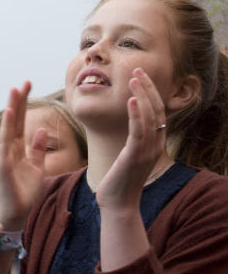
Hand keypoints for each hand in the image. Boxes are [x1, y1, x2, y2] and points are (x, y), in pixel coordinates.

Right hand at [0, 81, 45, 230]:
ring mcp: (4, 157)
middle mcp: (9, 150)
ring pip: (8, 128)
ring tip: (14, 91)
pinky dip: (7, 129)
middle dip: (18, 101)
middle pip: (13, 121)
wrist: (16, 214)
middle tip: (23, 82)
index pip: (21, 122)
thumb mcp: (37, 167)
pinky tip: (10, 115)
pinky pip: (4, 144)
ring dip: (11, 110)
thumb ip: (38, 149)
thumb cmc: (24, 192)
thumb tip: (42, 130)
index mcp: (18, 150)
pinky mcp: (2, 166)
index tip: (28, 86)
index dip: (24, 104)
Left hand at [95, 68, 168, 210]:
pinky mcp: (135, 156)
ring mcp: (147, 151)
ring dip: (142, 95)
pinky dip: (136, 114)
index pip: (156, 111)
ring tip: (133, 78)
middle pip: (156, 109)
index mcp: (154, 143)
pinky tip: (130, 101)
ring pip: (149, 117)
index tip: (139, 75)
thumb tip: (127, 125)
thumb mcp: (128, 156)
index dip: (150, 92)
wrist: (118, 205)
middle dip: (148, 87)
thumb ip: (132, 140)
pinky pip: (138, 132)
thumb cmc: (118, 181)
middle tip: (138, 69)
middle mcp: (155, 145)